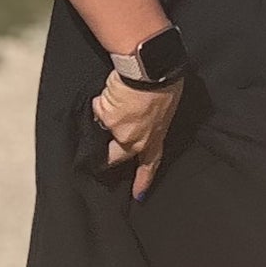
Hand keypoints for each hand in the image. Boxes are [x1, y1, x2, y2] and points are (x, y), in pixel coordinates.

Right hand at [91, 68, 183, 201]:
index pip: (150, 165)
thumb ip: (153, 120)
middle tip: (100, 154)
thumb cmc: (165, 84)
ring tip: (120, 94)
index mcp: (156, 137)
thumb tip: (143, 118)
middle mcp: (136, 140)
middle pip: (116, 155)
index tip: (138, 196)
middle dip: (107, 155)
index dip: (143, 181)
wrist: (150, 70)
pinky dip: (103, 99)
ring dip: (108, 112)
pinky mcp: (105, 117)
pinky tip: (114, 88)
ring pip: (105, 126)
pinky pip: (99, 107)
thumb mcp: (167, 108)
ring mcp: (119, 131)